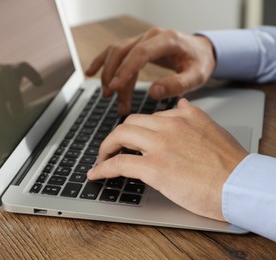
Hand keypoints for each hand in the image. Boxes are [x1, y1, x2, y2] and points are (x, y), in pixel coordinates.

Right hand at [85, 27, 215, 114]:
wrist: (199, 51)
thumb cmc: (198, 62)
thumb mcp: (196, 76)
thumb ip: (177, 85)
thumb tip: (153, 92)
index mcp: (166, 39)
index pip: (140, 53)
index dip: (125, 70)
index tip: (115, 88)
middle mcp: (150, 36)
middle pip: (122, 53)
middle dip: (114, 78)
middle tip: (113, 100)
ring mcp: (141, 39)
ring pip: (115, 54)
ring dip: (108, 75)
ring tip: (108, 97)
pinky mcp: (135, 45)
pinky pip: (113, 51)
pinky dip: (101, 62)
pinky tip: (90, 73)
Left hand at [87, 99, 247, 220]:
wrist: (241, 185)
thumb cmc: (231, 164)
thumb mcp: (213, 129)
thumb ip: (194, 116)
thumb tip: (182, 104)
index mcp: (182, 116)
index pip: (148, 117)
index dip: (135, 130)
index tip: (130, 140)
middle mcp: (168, 126)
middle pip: (129, 123)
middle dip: (115, 136)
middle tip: (111, 148)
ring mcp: (160, 145)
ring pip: (120, 136)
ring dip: (106, 148)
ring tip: (102, 159)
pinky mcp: (154, 167)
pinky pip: (119, 163)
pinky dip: (103, 168)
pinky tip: (96, 174)